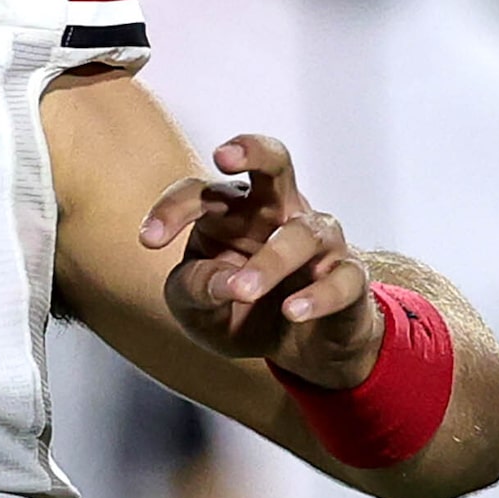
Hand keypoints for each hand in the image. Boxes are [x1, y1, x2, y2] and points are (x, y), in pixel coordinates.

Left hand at [140, 134, 380, 388]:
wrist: (299, 346)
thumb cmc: (238, 309)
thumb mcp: (196, 307)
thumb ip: (193, 289)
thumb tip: (220, 281)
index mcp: (232, 212)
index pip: (202, 193)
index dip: (173, 208)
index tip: (149, 239)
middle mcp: (277, 213)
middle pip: (274, 162)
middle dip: (251, 150)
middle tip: (223, 155)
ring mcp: (318, 241)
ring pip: (300, 233)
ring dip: (269, 261)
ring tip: (242, 290)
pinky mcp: (350, 275)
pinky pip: (342, 278)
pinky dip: (317, 294)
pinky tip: (292, 311)